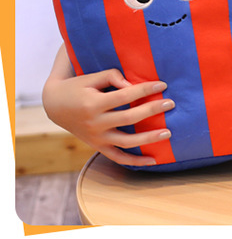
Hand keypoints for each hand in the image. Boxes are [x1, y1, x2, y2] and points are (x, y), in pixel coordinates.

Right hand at [42, 46, 173, 166]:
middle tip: (171, 103)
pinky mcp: (97, 146)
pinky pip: (117, 157)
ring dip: (148, 139)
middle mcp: (94, 123)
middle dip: (152, 110)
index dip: (145, 90)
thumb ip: (113, 77)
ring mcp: (96, 138)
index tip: (162, 85)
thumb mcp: (92, 77)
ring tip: (168, 133)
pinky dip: (135, 161)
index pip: (125, 96)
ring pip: (126, 142)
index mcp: (93, 104)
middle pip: (129, 118)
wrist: (55, 105)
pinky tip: (153, 160)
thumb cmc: (78, 86)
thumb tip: (134, 86)